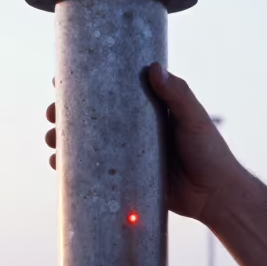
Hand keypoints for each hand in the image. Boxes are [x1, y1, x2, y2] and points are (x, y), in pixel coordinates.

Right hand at [44, 63, 246, 223]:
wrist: (216, 196)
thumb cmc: (210, 152)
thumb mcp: (194, 119)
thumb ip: (177, 96)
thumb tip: (154, 69)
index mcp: (146, 107)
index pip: (108, 88)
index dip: (81, 85)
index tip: (58, 82)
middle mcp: (133, 128)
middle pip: (91, 116)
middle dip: (64, 116)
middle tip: (50, 116)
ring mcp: (128, 154)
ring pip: (89, 145)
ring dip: (64, 142)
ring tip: (51, 143)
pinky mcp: (129, 179)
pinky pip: (97, 173)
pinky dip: (76, 170)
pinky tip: (59, 167)